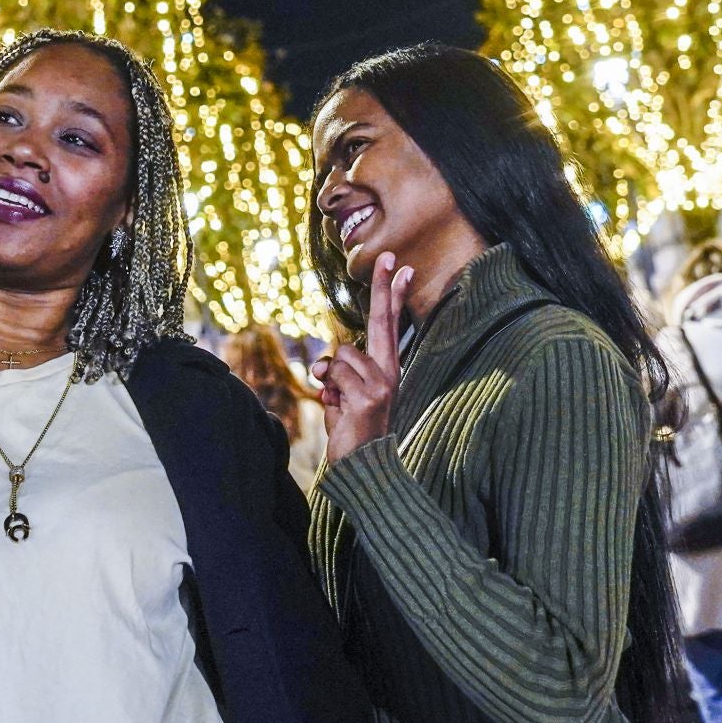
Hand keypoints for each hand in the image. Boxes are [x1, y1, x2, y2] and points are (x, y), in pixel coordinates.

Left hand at [315, 252, 412, 462]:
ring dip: (330, 378)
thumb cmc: (352, 428)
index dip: (393, 296)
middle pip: (382, 321)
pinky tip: (339, 409)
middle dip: (383, 288)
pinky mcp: (368, 397)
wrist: (362, 466)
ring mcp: (382, 384)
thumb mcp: (343, 395)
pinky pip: (334, 374)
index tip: (402, 267)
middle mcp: (390, 372)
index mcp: (386, 369)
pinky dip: (327, 389)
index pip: (390, 325)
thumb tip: (320, 366)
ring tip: (340, 402)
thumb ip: (336, 374)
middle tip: (389, 256)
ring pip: (341, 355)